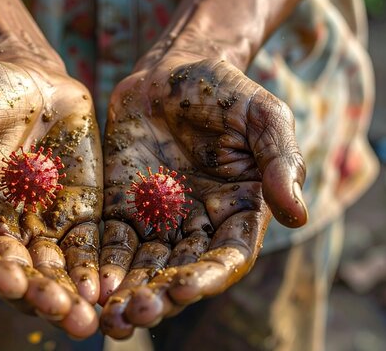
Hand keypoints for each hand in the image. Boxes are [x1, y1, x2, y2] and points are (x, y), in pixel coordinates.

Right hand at [0, 56, 101, 337]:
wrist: (26, 73)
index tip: (8, 282)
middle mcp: (4, 228)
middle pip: (20, 272)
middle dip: (40, 295)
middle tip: (63, 313)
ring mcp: (45, 222)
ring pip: (57, 268)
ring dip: (72, 294)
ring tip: (88, 318)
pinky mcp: (81, 210)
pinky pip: (89, 244)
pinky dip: (98, 267)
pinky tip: (109, 286)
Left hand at [98, 55, 307, 337]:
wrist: (174, 70)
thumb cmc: (227, 92)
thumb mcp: (264, 117)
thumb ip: (281, 162)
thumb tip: (298, 215)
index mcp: (238, 213)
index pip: (226, 257)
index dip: (206, 276)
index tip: (184, 290)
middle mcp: (197, 225)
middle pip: (178, 271)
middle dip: (157, 296)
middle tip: (132, 316)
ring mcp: (157, 217)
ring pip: (142, 264)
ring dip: (125, 291)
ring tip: (106, 317)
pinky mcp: (121, 204)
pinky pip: (110, 239)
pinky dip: (100, 262)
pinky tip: (88, 282)